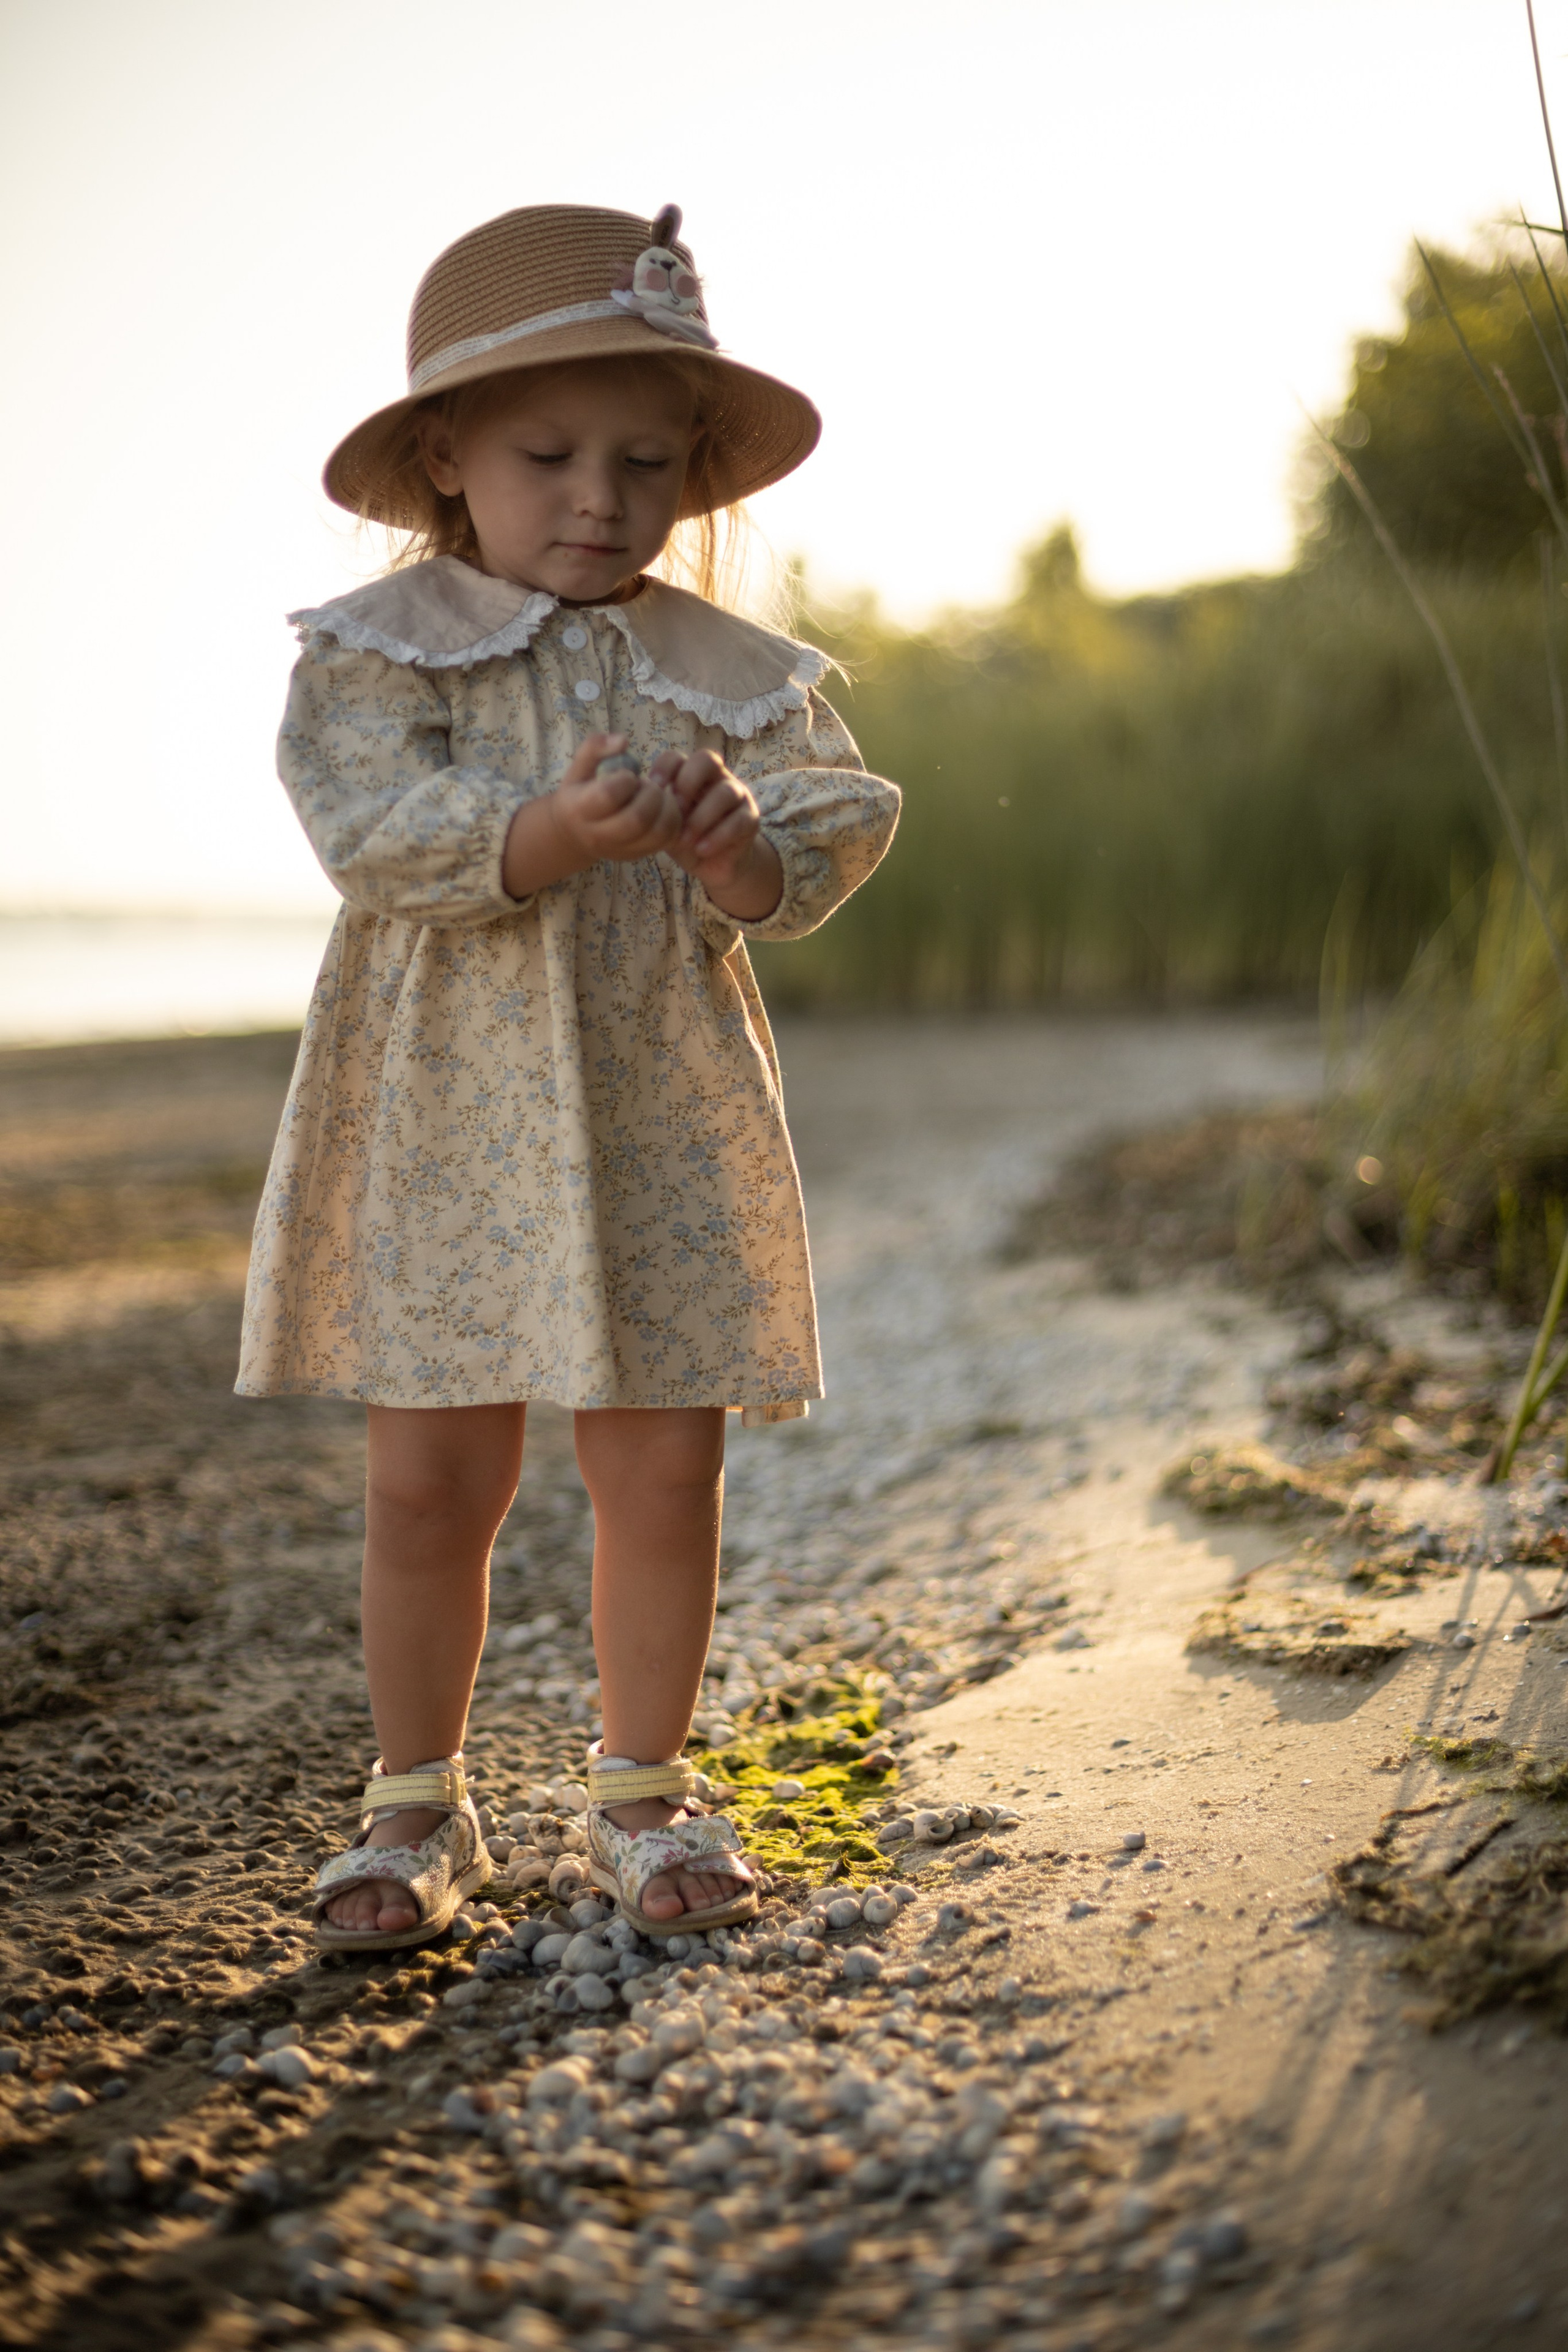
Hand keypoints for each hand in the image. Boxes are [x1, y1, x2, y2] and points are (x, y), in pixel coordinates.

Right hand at [501, 733, 680, 897]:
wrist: (575, 833)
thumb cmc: (580, 792)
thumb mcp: (578, 767)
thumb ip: (595, 747)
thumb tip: (623, 740)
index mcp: (579, 810)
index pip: (608, 796)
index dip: (625, 780)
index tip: (627, 775)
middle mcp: (598, 835)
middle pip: (636, 819)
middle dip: (650, 794)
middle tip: (648, 784)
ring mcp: (620, 850)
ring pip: (657, 833)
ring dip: (666, 807)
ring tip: (657, 796)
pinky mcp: (639, 854)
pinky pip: (667, 839)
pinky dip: (673, 819)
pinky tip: (662, 807)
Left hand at [650, 749, 782, 920]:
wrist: (714, 865)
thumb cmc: (686, 839)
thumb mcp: (666, 826)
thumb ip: (656, 812)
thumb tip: (639, 802)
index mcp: (690, 775)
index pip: (676, 757)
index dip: (664, 769)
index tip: (652, 789)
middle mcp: (716, 778)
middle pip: (707, 759)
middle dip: (689, 782)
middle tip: (676, 810)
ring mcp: (737, 795)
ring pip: (725, 792)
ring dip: (701, 817)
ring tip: (686, 839)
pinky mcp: (751, 818)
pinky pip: (738, 821)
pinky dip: (718, 836)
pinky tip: (702, 849)